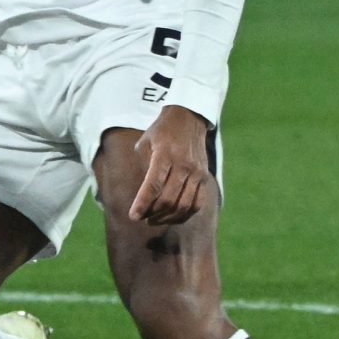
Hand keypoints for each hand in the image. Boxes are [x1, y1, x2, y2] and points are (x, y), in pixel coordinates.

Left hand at [128, 106, 215, 226]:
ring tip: (154, 219)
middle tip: (142, 217)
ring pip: (184, 205)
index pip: (153, 185)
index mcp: (164, 154)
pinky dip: (184, 214)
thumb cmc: (161, 132)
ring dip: (167, 217)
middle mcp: (183, 165)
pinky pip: (197, 204)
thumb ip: (143, 167)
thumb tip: (142, 195)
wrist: (189, 119)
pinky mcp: (204, 178)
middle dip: (153, 213)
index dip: (142, 203)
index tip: (133, 216)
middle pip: (168, 199)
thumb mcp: (144, 143)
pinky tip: (172, 216)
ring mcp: (196, 172)